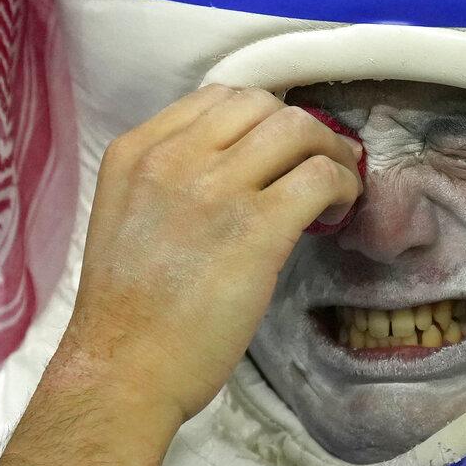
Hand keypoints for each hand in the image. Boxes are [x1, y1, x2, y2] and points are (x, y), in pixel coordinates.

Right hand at [0, 85, 362, 465]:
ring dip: (330, 149)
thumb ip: (171, 175)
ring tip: (339, 180)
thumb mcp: (129, 213)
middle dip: (301, 127)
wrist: (123, 369)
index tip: (283, 145)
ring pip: (297, 129)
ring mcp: (215, 188)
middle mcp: (174, 157)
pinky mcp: (257, 227)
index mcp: (138, 151)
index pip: (218, 97)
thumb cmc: (127, 308)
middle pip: (263, 104)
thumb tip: (243, 160)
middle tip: (321, 158)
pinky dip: (342, 183)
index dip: (263, 115)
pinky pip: (319, 176)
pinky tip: (341, 206)